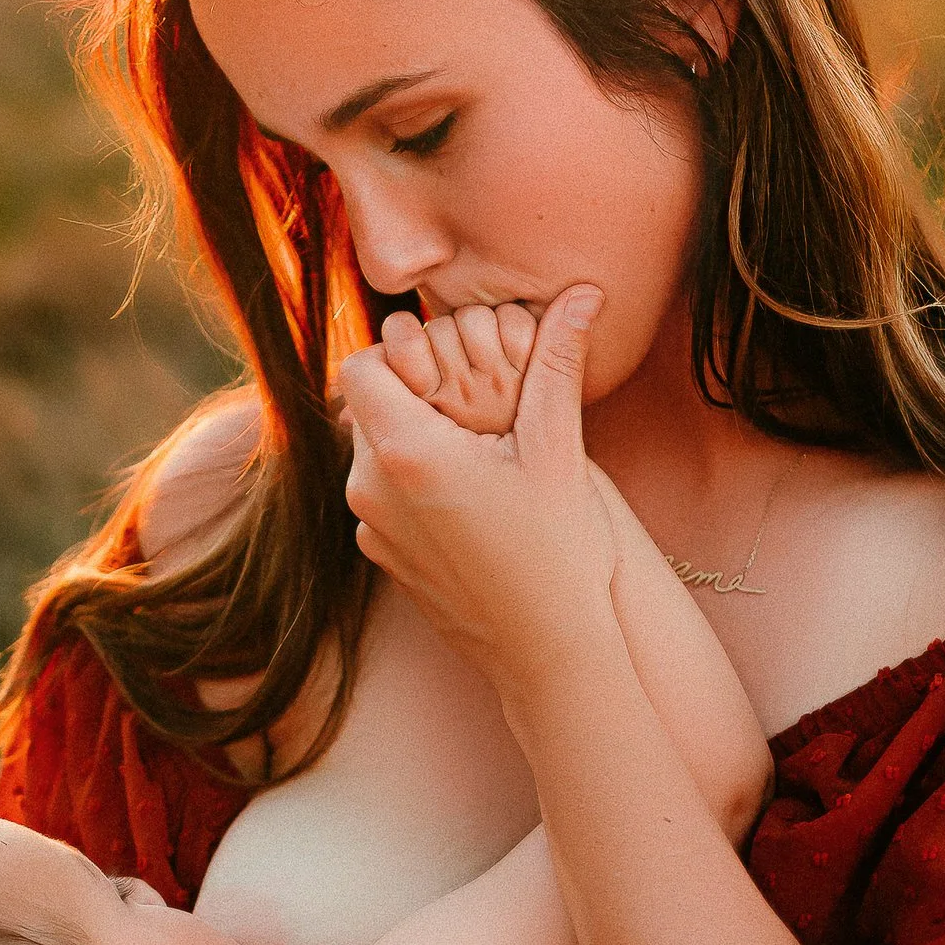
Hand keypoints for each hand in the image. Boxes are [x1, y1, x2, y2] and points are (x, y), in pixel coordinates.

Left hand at [340, 285, 613, 687]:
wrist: (550, 651)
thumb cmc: (561, 550)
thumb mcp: (559, 449)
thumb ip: (556, 362)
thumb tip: (584, 292)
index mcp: (407, 451)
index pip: (361, 365)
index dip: (401, 355)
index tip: (448, 367)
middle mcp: (370, 489)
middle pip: (365, 408)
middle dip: (412, 396)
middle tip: (473, 407)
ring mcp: (369, 529)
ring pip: (371, 454)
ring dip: (412, 441)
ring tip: (477, 458)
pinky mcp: (380, 558)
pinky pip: (380, 497)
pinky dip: (411, 487)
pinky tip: (468, 503)